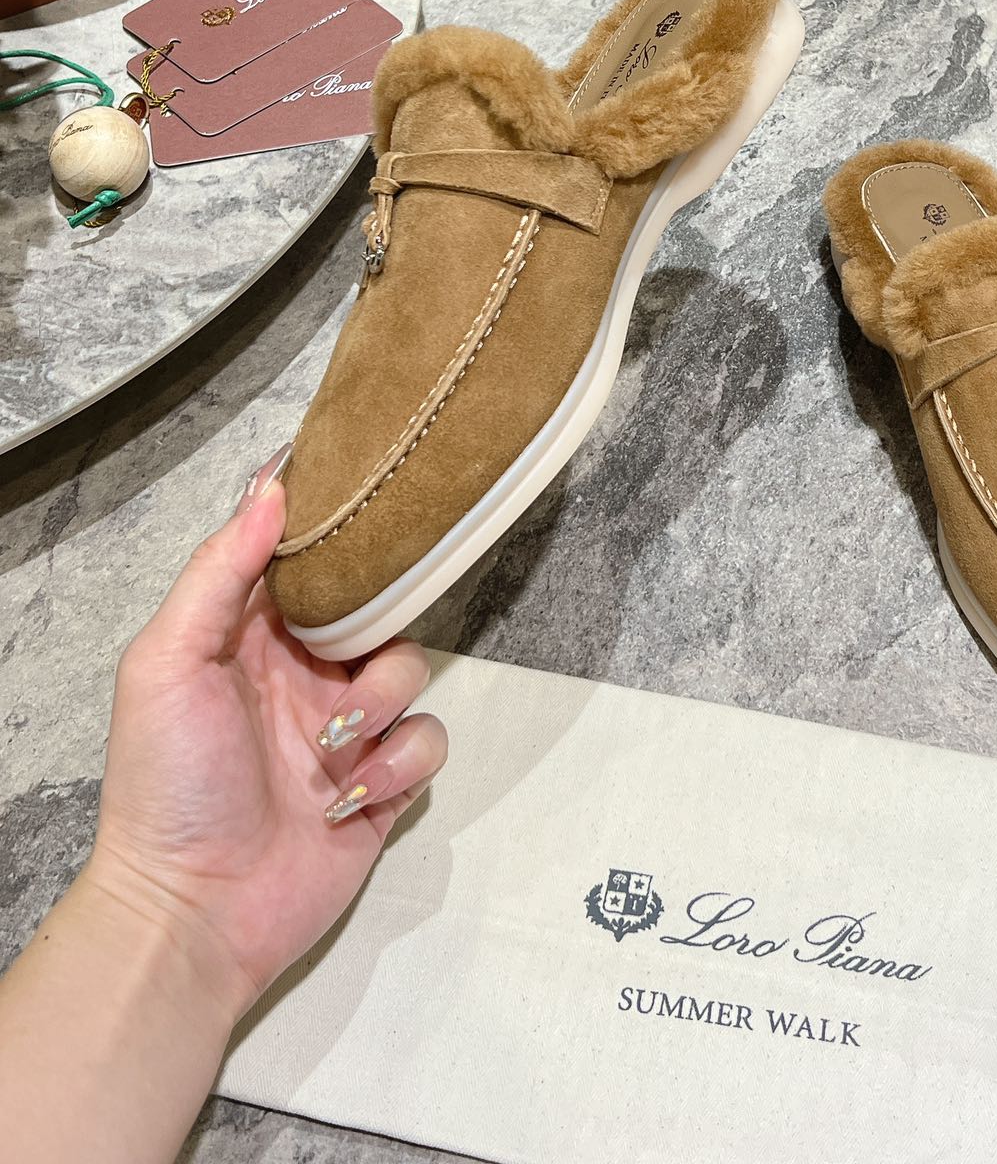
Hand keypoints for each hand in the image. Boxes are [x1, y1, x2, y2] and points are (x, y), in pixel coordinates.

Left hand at [84, 450, 448, 1018]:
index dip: (333, 527)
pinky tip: (351, 793)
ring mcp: (346, 728)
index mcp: (250, 634)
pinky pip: (427, 740)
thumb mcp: (168, 662)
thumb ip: (218, 572)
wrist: (193, 911)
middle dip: (377, 617)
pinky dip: (400, 762)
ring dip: (384, 699)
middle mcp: (303, 672)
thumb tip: (272, 487)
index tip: (363, 492)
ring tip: (338, 741)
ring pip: (410, 668)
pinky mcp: (383, 784)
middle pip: (375, 604)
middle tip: (351, 641)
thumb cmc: (167, 783)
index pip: (302, 557)